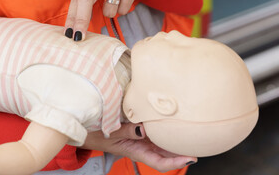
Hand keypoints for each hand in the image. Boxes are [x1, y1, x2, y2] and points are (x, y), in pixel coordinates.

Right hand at [81, 123, 196, 172]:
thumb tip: (144, 130)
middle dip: (181, 151)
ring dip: (175, 141)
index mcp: (136, 150)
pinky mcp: (138, 130)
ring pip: (162, 143)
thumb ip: (128, 132)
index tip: (190, 158)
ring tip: (190, 134)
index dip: (176, 162)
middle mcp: (141, 146)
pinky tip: (171, 123)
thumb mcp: (111, 133)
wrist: (88, 130)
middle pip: (165, 153)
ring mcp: (140, 138)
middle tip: (198, 143)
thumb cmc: (97, 134)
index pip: (159, 162)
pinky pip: (154, 132)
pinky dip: (164, 129)